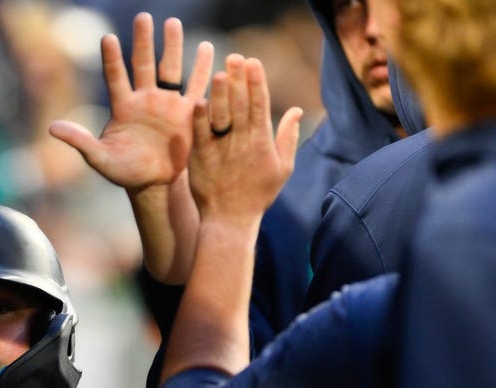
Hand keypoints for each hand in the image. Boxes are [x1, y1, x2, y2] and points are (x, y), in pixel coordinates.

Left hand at [48, 12, 212, 193]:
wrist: (154, 183)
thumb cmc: (124, 171)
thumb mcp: (100, 158)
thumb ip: (80, 141)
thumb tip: (51, 127)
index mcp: (123, 106)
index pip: (115, 77)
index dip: (112, 59)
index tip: (108, 38)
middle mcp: (145, 98)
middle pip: (144, 64)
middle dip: (143, 41)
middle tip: (143, 17)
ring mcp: (167, 103)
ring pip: (170, 69)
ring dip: (172, 46)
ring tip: (172, 23)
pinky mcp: (187, 113)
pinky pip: (196, 87)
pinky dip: (202, 69)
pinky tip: (208, 49)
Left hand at [189, 55, 301, 221]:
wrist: (230, 220)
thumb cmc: (257, 194)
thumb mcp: (282, 167)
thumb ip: (288, 137)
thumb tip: (296, 110)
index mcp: (262, 143)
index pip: (261, 106)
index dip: (257, 83)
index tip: (253, 62)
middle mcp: (242, 144)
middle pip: (241, 107)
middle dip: (239, 81)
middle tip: (235, 58)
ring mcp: (221, 152)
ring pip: (222, 119)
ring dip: (222, 96)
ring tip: (220, 74)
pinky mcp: (202, 160)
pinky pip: (201, 136)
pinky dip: (200, 120)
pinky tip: (199, 101)